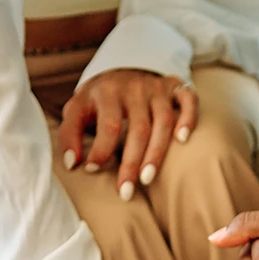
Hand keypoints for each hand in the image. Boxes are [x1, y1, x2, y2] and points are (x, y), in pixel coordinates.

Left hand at [58, 69, 198, 199]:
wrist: (123, 67)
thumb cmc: (99, 99)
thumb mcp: (77, 109)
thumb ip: (70, 134)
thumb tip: (72, 164)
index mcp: (107, 92)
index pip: (108, 124)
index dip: (101, 149)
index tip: (92, 169)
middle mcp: (135, 88)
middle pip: (138, 128)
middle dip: (131, 163)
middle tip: (125, 192)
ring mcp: (157, 87)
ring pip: (163, 121)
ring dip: (157, 152)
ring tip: (147, 179)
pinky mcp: (175, 87)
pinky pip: (188, 100)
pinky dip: (188, 118)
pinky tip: (182, 140)